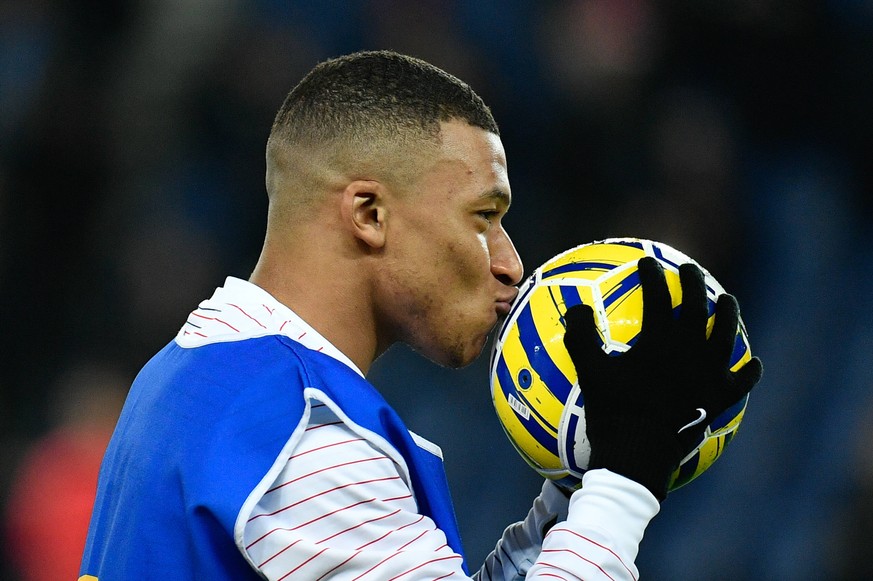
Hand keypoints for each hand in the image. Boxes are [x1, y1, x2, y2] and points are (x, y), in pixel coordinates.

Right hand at [562, 257, 762, 499]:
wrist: (639, 456)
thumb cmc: (611, 412)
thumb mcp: (588, 372)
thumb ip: (581, 336)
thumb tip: (577, 306)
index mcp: (660, 341)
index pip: (657, 295)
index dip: (650, 275)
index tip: (645, 262)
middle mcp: (691, 351)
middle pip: (697, 306)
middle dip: (692, 282)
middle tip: (688, 268)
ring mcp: (711, 375)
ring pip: (726, 335)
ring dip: (727, 313)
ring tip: (726, 300)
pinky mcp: (721, 400)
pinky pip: (742, 380)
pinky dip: (747, 369)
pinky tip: (751, 362)